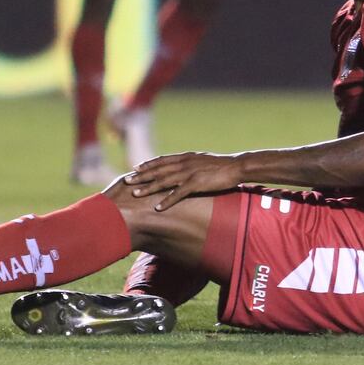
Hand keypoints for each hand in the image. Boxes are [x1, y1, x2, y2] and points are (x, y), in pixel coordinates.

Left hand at [124, 152, 242, 210]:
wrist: (237, 166)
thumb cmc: (222, 165)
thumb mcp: (202, 160)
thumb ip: (190, 162)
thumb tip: (183, 166)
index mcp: (186, 157)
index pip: (162, 160)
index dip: (148, 164)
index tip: (136, 168)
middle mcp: (184, 163)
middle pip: (158, 170)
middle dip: (141, 176)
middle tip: (127, 180)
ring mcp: (189, 173)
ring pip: (164, 181)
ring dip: (148, 188)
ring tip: (135, 194)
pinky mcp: (196, 183)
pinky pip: (178, 193)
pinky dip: (166, 200)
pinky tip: (157, 207)